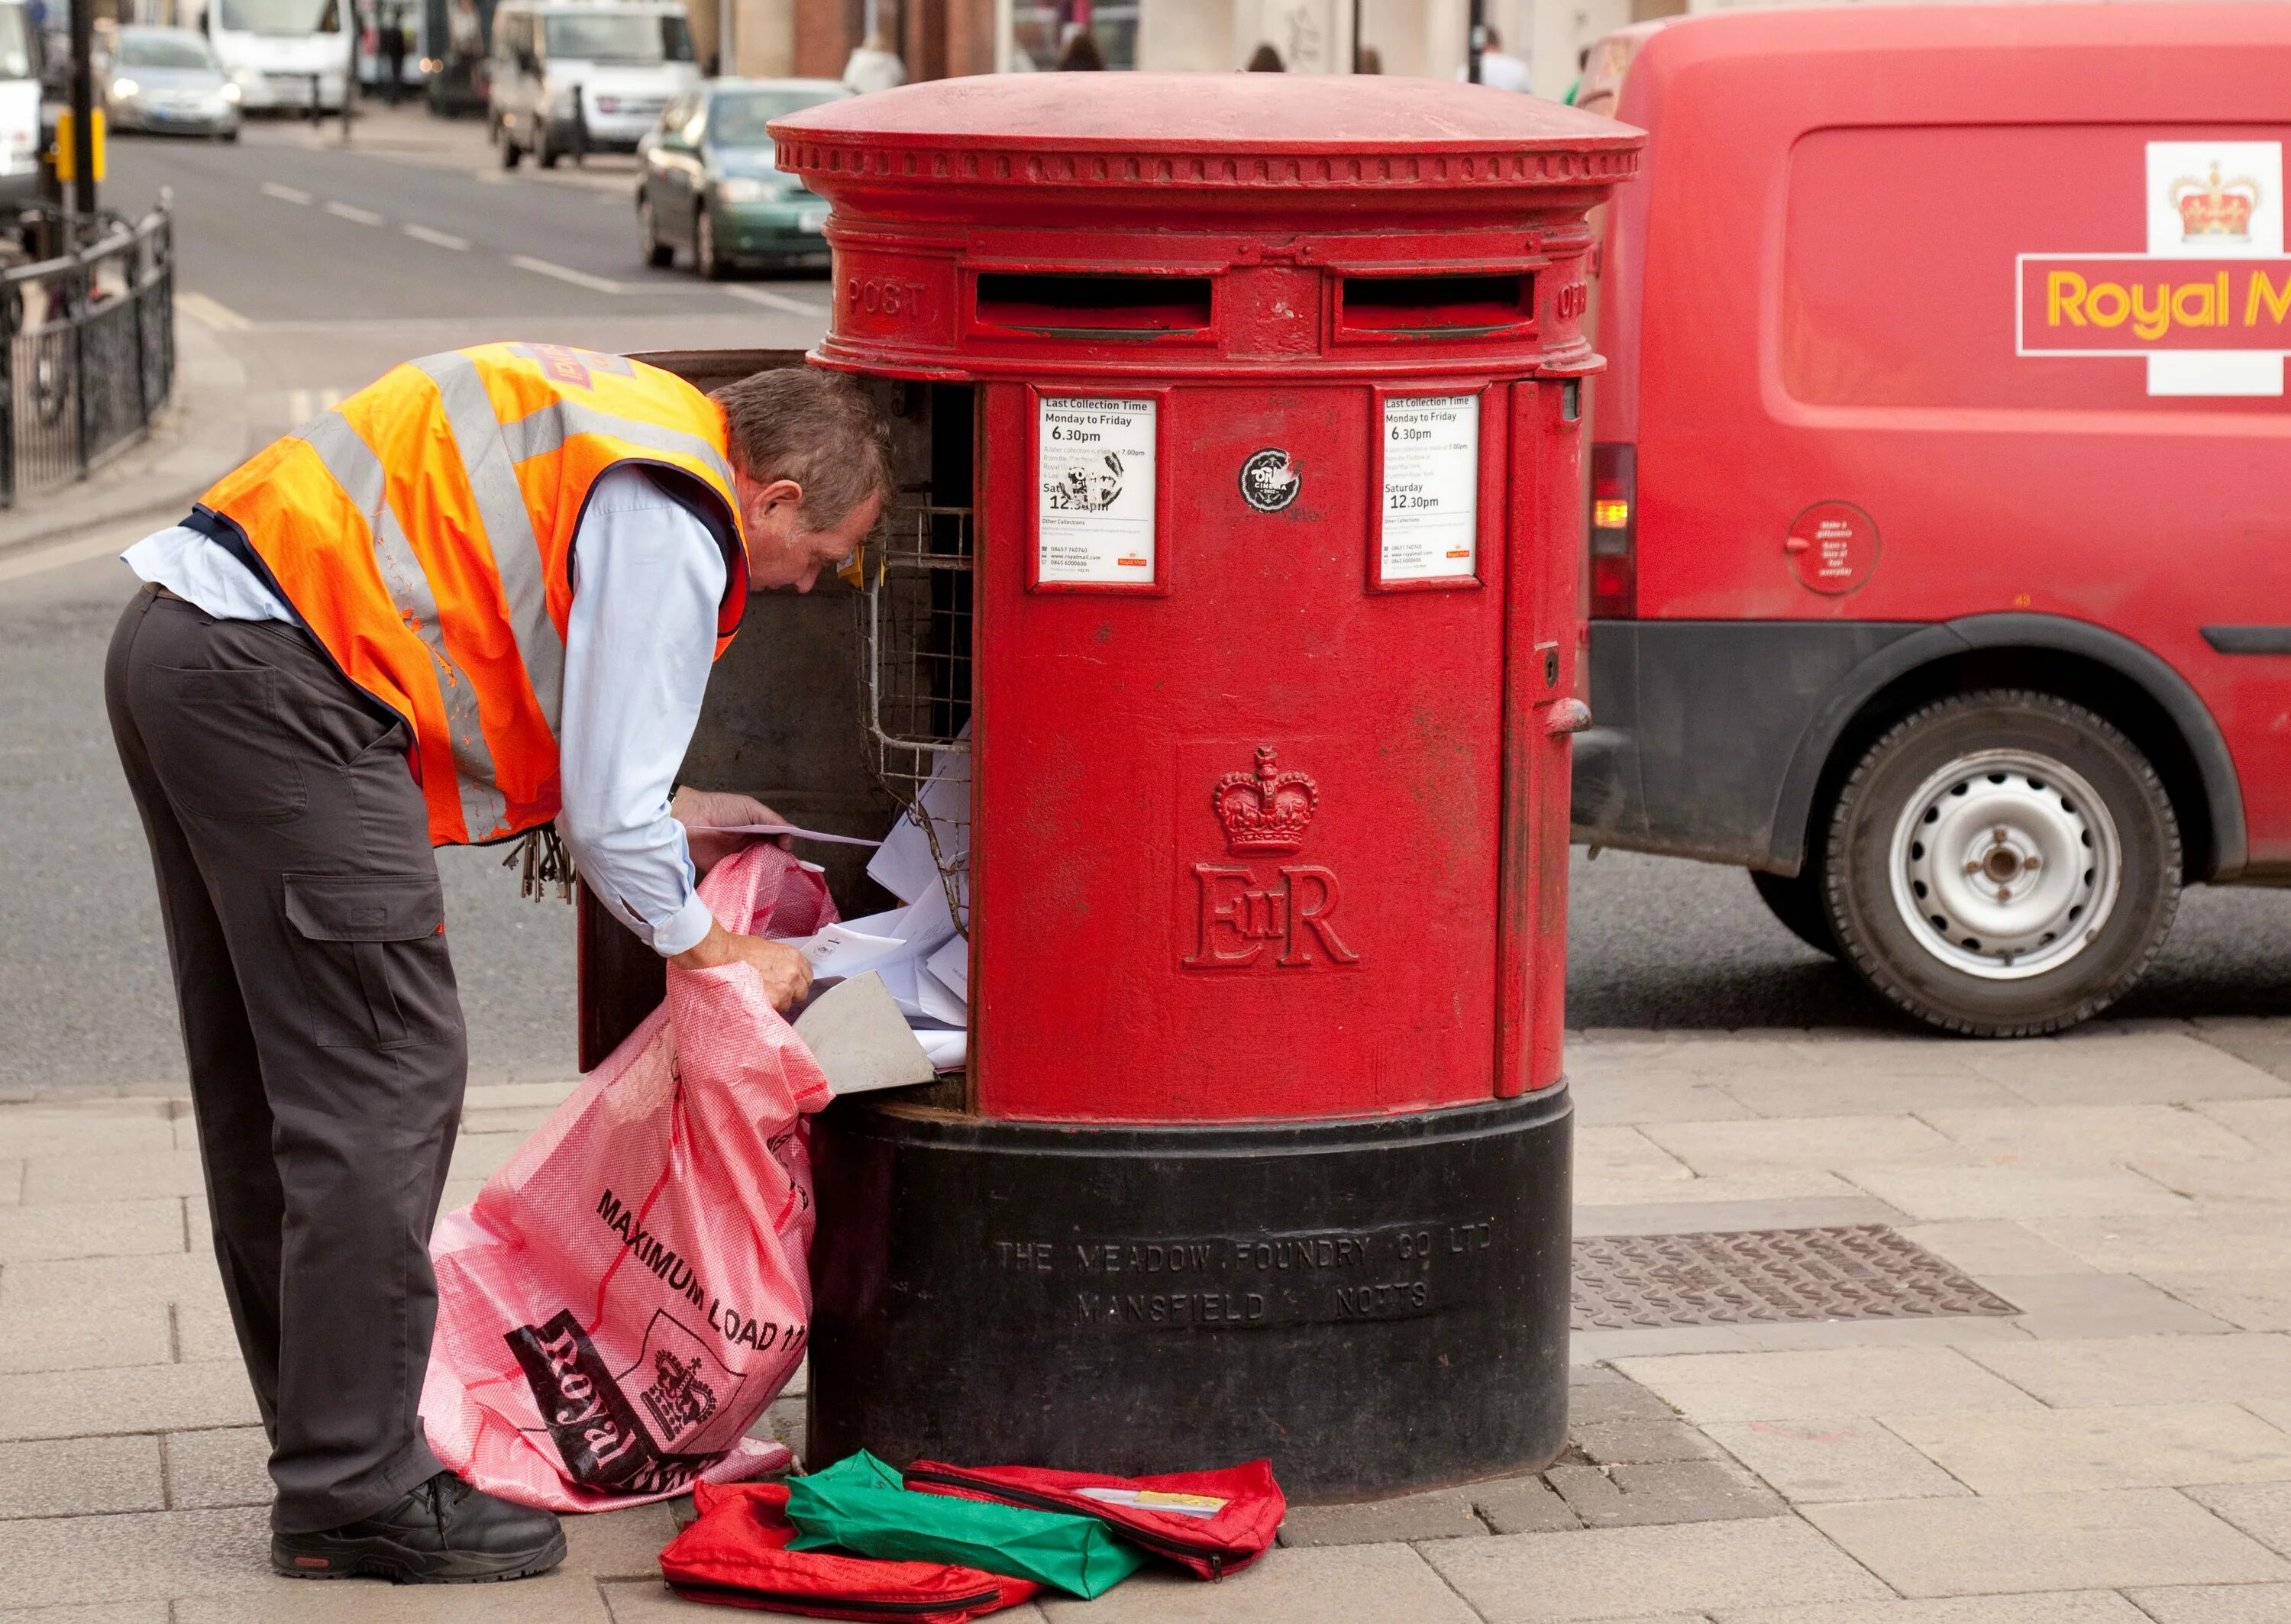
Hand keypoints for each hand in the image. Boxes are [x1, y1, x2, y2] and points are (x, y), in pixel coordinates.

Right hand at [669, 921, 812, 1011]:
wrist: (722, 957)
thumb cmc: (738, 950)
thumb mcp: (768, 948)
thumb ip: (782, 962)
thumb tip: (784, 973)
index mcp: (793, 957)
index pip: (808, 976)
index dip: (797, 980)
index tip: (790, 983)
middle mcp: (793, 974)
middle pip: (802, 992)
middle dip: (790, 993)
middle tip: (774, 991)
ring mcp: (784, 991)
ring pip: (787, 1004)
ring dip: (777, 1002)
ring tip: (760, 995)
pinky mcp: (772, 1003)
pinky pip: (776, 1012)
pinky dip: (767, 1009)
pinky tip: (756, 1001)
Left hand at [671, 786, 790, 874]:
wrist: (690, 820)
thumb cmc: (720, 809)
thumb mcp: (751, 808)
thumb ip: (773, 820)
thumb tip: (792, 835)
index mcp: (758, 828)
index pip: (778, 839)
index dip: (785, 844)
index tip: (786, 848)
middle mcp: (751, 844)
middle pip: (771, 855)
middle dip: (778, 860)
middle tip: (782, 865)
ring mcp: (739, 859)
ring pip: (759, 869)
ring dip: (766, 872)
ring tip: (771, 875)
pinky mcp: (727, 871)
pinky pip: (742, 879)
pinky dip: (750, 882)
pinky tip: (757, 883)